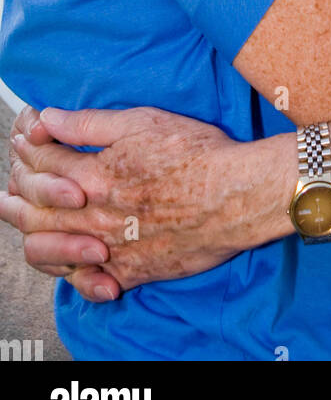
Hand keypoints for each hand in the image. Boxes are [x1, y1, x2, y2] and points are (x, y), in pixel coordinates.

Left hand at [1, 105, 285, 300]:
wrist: (238, 195)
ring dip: (30, 233)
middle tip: (6, 191)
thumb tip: (49, 118)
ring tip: (21, 225)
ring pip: (52, 247)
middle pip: (38, 208)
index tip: (24, 140)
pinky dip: (69, 273)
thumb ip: (92, 123)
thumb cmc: (198, 153)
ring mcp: (111, 247)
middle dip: (16, 195)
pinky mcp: (132, 270)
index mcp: (96, 174)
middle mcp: (96, 214)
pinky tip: (65, 263)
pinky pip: (87, 281)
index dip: (30, 148)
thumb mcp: (144, 122)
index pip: (45, 162)